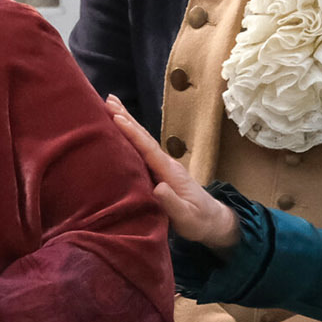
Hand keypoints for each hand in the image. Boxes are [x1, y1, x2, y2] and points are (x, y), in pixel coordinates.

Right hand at [103, 96, 240, 249]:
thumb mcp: (186, 217)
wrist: (213, 222)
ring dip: (127, 123)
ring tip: (111, 106)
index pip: (148, 149)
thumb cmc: (199, 221)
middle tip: (109, 99)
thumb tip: (159, 186)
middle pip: (144, 137)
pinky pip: (141, 150)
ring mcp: (163, 166)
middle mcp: (166, 164)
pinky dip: (130, 137)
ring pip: (142, 141)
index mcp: (170, 172)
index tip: (117, 117)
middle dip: (127, 118)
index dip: (132, 133)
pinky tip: (120, 132)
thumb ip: (172, 203)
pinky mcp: (159, 172)